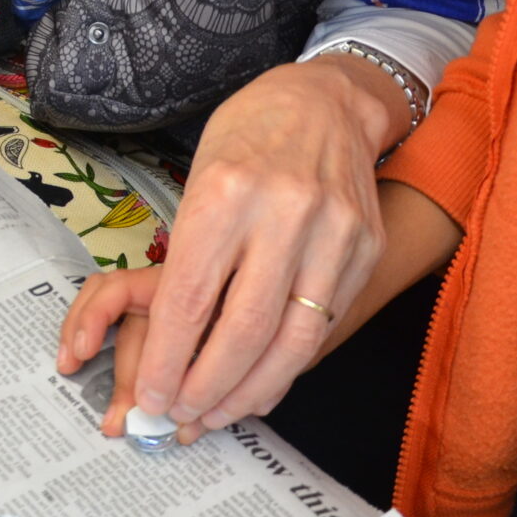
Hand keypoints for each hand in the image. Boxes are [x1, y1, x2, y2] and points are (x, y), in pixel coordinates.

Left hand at [61, 55, 409, 439]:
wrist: (325, 101)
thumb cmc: (247, 137)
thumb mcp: (199, 178)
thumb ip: (190, 255)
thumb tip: (169, 345)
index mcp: (226, 190)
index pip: (189, 298)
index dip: (167, 359)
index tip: (151, 393)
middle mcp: (285, 212)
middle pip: (242, 330)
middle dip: (204, 387)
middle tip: (178, 415)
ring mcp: (334, 232)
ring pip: (291, 340)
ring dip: (249, 390)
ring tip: (216, 414)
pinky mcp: (365, 248)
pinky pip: (323, 326)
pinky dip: (287, 366)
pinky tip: (259, 384)